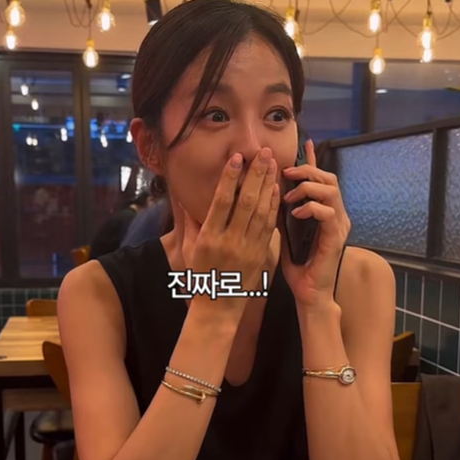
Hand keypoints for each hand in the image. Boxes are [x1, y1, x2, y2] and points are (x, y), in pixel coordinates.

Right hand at [179, 148, 280, 316]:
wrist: (219, 307)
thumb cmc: (201, 276)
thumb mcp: (190, 249)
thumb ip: (189, 222)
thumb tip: (183, 197)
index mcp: (210, 238)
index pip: (222, 202)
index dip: (230, 178)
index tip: (236, 158)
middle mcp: (230, 241)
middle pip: (246, 202)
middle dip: (256, 175)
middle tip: (263, 152)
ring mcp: (248, 248)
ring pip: (262, 211)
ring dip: (268, 185)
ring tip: (272, 164)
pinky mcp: (261, 254)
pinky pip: (269, 226)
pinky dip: (273, 206)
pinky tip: (275, 189)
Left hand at [280, 140, 349, 308]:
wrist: (310, 293)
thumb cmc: (299, 267)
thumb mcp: (285, 235)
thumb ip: (281, 215)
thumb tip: (268, 195)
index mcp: (324, 213)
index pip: (321, 180)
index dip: (314, 161)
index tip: (306, 143)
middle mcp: (335, 215)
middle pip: (328, 178)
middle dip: (307, 169)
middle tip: (286, 171)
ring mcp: (339, 225)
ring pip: (330, 190)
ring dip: (307, 187)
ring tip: (289, 196)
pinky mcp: (336, 237)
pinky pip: (327, 212)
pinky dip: (311, 207)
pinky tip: (296, 212)